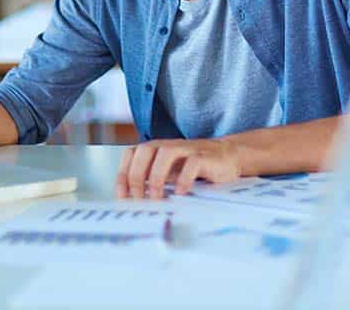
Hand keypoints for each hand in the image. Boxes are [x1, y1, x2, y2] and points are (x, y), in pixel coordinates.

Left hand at [115, 138, 241, 199]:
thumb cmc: (195, 168)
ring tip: (158, 199)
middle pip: (144, 151)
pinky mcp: (204, 156)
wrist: (227, 156)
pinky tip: (181, 193)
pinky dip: (183, 179)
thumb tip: (134, 203)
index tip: (122, 196)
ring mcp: (187, 149)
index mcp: (156, 149)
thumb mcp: (169, 173)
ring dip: (157, 178)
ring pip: (165, 153)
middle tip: (138, 199)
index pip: (131, 153)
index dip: (123, 174)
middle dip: (137, 176)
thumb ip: (153, 182)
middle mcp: (168, 146)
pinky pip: (192, 163)